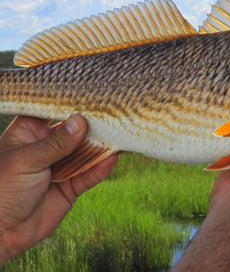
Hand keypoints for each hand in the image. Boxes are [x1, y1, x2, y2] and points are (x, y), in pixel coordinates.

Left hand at [0, 115, 117, 264]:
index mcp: (31, 133)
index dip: (71, 104)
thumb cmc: (1, 189)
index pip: (53, 111)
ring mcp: (61, 166)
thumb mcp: (27, 160)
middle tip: (114, 115)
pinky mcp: (71, 186)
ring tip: (120, 136)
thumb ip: (56, 143)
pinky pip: (89, 175)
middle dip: (93, 125)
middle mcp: (48, 146)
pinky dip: (100, 168)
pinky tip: (111, 159)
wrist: (0, 233)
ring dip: (101, 147)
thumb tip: (81, 122)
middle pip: (75, 131)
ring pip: (86, 152)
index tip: (92, 95)